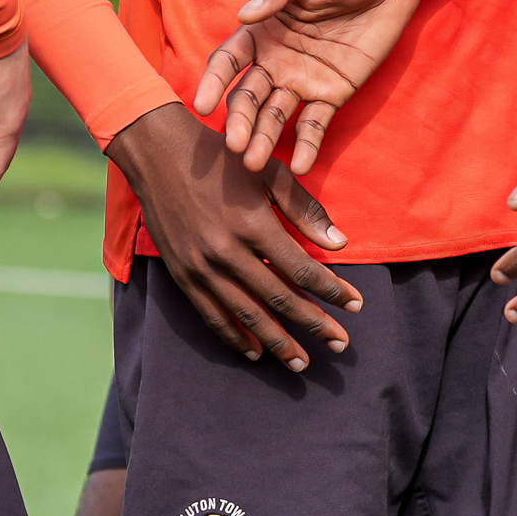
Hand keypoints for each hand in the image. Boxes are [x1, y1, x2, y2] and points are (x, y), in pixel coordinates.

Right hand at [109, 103, 363, 372]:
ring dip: (279, 342)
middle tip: (341, 344)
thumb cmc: (223, 157)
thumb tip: (340, 242)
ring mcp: (202, 267)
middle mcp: (228, 252)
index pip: (302, 269)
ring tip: (302, 362)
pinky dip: (235, 336)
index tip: (356, 304)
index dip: (332, 290)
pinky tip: (255, 352)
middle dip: (314, 324)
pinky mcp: (182, 274)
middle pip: (280, 299)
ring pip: (248, 315)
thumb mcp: (269, 172)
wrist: (159, 153)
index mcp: (254, 225)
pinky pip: (212, 315)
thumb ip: (304, 208)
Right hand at [194, 0, 424, 174]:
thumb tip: (244, 15)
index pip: (228, 61)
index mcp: (262, 29)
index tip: (202, 105)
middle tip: (235, 145)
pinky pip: (315, 124)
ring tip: (255, 163)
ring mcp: (303, 79)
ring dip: (264, 139)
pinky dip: (307, 145)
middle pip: (249, 96)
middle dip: (240, 121)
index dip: (213, 82)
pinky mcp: (333, 93)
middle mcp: (275, 60)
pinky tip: (301, 166)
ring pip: (275, 115)